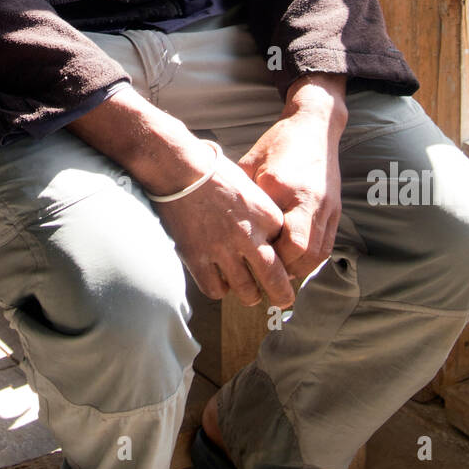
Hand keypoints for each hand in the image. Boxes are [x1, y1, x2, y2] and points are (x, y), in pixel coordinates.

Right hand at [155, 149, 296, 307]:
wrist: (180, 169)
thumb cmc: (214, 172)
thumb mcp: (251, 188)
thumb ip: (262, 214)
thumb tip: (267, 237)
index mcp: (266, 216)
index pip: (287, 250)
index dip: (287, 261)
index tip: (283, 265)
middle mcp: (248, 236)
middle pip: (274, 279)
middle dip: (281, 295)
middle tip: (282, 300)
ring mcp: (222, 249)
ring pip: (246, 290)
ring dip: (251, 296)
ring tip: (250, 295)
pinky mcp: (198, 257)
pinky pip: (215, 289)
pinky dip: (220, 290)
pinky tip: (220, 283)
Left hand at [239, 75, 346, 281]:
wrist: (313, 126)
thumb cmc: (277, 144)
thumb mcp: (251, 164)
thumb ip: (242, 194)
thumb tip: (221, 220)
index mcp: (281, 186)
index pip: (277, 236)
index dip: (267, 257)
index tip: (249, 262)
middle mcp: (308, 200)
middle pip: (302, 252)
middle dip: (283, 269)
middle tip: (264, 276)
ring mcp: (326, 207)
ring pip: (317, 254)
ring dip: (298, 269)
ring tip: (278, 273)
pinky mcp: (335, 209)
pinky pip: (326, 246)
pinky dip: (310, 259)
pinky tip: (294, 261)